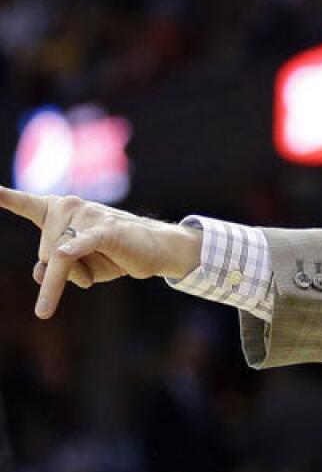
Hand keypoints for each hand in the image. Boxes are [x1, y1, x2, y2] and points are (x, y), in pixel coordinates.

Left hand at [0, 186, 201, 318]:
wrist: (156, 249)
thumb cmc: (114, 254)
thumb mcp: (79, 266)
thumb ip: (52, 268)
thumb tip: (40, 270)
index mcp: (60, 210)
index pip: (25, 204)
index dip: (5, 197)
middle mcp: (70, 207)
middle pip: (45, 253)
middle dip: (65, 271)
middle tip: (98, 261)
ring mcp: (88, 217)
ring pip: (60, 259)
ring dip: (80, 274)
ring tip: (108, 260)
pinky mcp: (106, 231)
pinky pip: (82, 244)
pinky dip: (74, 251)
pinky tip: (65, 252)